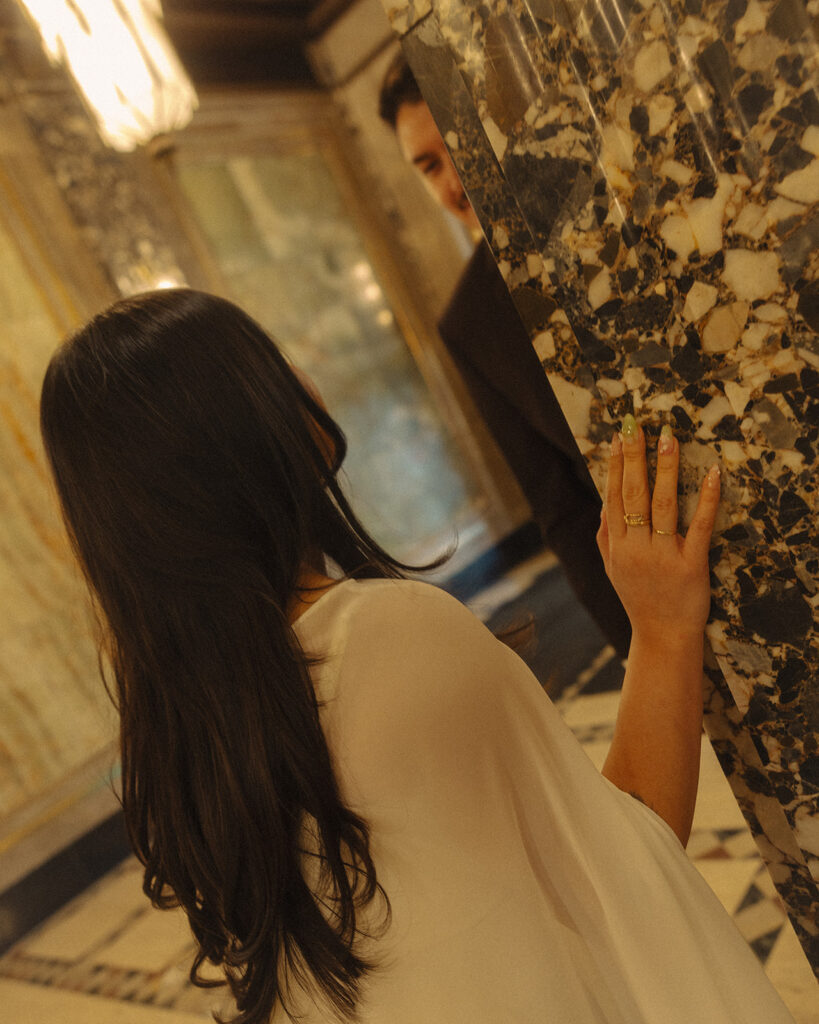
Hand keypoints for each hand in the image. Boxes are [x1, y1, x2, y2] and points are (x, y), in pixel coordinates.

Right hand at [596, 417, 720, 648]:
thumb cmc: (639, 600)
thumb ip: (605, 537)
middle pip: (633, 495)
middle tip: (637, 426)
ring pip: (663, 505)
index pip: (612, 497)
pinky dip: (707, 500)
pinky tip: (713, 475)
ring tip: (667, 438)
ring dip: (665, 469)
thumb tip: (604, 505)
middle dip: (634, 457)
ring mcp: (663, 556)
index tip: (618, 437)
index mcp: (617, 546)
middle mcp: (636, 548)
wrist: (663, 637)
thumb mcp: (613, 570)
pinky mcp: (692, 564)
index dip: (614, 466)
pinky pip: (700, 527)